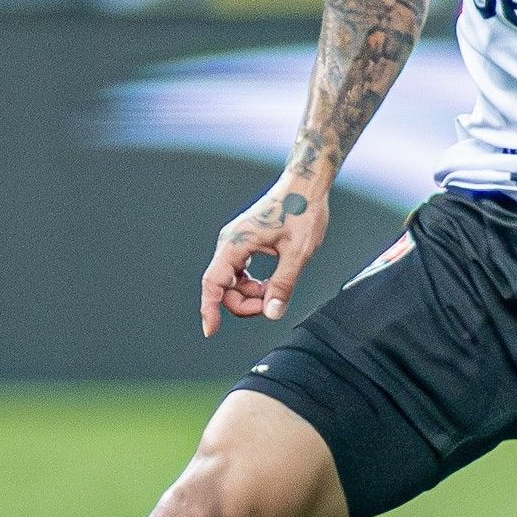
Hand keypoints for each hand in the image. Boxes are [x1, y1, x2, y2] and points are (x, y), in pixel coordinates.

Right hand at [198, 176, 332, 333]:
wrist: (306, 185)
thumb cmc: (302, 211)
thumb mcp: (297, 253)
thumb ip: (283, 284)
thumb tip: (272, 312)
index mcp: (236, 243)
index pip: (213, 283)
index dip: (210, 309)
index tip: (212, 331)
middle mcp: (230, 243)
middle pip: (224, 287)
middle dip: (245, 303)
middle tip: (273, 305)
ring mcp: (237, 243)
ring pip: (233, 282)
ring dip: (251, 295)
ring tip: (277, 290)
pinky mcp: (246, 243)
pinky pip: (241, 273)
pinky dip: (254, 285)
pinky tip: (272, 284)